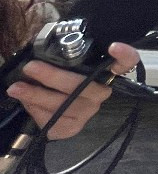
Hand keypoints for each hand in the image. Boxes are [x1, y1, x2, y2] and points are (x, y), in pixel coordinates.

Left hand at [6, 42, 139, 139]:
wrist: (46, 107)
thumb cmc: (53, 79)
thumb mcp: (58, 63)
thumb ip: (58, 55)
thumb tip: (41, 48)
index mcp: (103, 71)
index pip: (126, 63)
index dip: (125, 55)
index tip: (113, 46)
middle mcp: (101, 92)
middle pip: (83, 86)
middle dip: (54, 77)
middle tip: (30, 68)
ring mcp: (88, 112)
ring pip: (63, 106)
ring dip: (36, 95)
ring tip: (16, 88)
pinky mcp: (73, 127)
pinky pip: (53, 121)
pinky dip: (35, 111)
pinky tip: (27, 102)